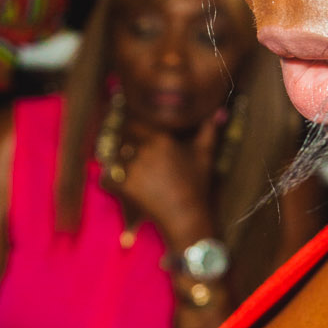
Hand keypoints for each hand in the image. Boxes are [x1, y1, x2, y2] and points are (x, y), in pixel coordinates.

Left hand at [118, 112, 222, 251]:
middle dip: (121, 139)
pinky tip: (118, 182)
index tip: (129, 126)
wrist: (187, 216)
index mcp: (161, 138)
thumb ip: (209, 129)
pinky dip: (110, 180)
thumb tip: (220, 111)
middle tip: (122, 146)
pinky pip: (107, 177)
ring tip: (118, 163)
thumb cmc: (197, 184)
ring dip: (114, 158)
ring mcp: (133, 167)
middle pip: (121, 136)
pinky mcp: (124, 185)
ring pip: (112, 155)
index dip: (131, 124)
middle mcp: (145, 150)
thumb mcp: (205, 154)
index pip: (135, 121)